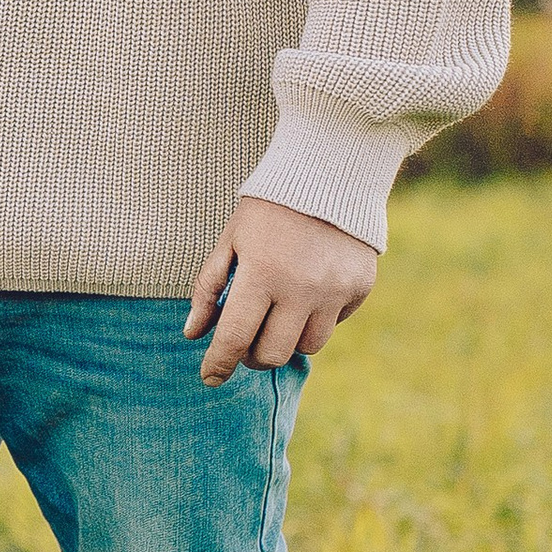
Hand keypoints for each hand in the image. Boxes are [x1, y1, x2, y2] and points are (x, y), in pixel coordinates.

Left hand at [185, 194, 377, 381]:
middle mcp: (301, 288)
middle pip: (274, 354)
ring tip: (278, 315)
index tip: (209, 377)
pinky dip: (317, 319)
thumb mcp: (230, 241)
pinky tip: (308, 293)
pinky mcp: (359, 288)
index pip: (235, 338)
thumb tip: (192, 334)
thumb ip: (209, 288)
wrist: (328, 174)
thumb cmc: (268, 209)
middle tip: (246, 343)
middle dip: (254, 356)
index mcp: (262, 274)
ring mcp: (334, 290)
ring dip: (287, 339)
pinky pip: (334, 323)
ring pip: (308, 346)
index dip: (218, 364)